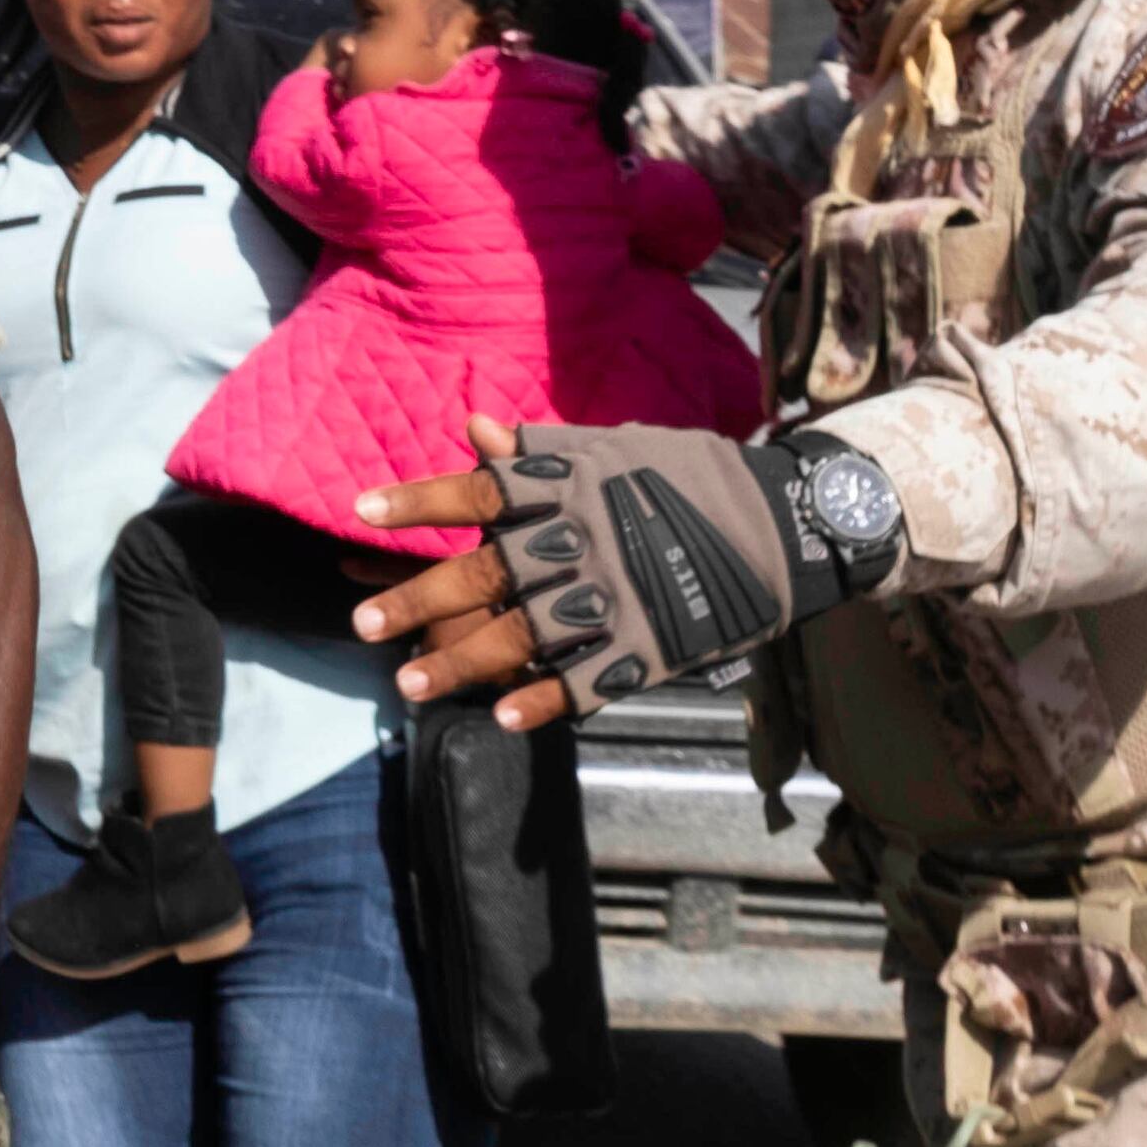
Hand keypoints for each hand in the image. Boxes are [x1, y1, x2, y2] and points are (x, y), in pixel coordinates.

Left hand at [346, 416, 852, 734]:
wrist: (786, 520)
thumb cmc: (690, 476)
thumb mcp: (613, 448)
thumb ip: (540, 451)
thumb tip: (473, 428)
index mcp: (570, 487)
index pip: (480, 492)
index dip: (419, 500)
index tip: (360, 511)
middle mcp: (583, 540)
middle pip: (486, 573)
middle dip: (418, 600)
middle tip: (361, 626)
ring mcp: (616, 596)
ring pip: (523, 635)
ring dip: (461, 663)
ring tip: (407, 685)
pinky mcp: (651, 646)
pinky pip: (586, 680)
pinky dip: (543, 700)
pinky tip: (501, 718)